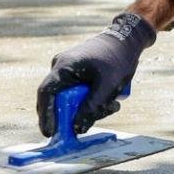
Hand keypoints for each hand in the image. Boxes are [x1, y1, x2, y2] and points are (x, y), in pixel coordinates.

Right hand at [36, 11, 156, 135]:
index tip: (49, 133)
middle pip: (59, 99)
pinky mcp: (77, 74)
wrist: (128, 40)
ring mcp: (68, 70)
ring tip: (112, 106)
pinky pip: (78, 93)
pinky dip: (92, 101)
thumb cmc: (118, 59)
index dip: (45, 114)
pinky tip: (111, 101)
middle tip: (87, 126)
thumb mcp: (108, 87)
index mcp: (64, 66)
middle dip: (74, 115)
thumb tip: (77, 129)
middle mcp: (61, 68)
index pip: (46, 93)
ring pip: (71, 99)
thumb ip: (92, 108)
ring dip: (89, 108)